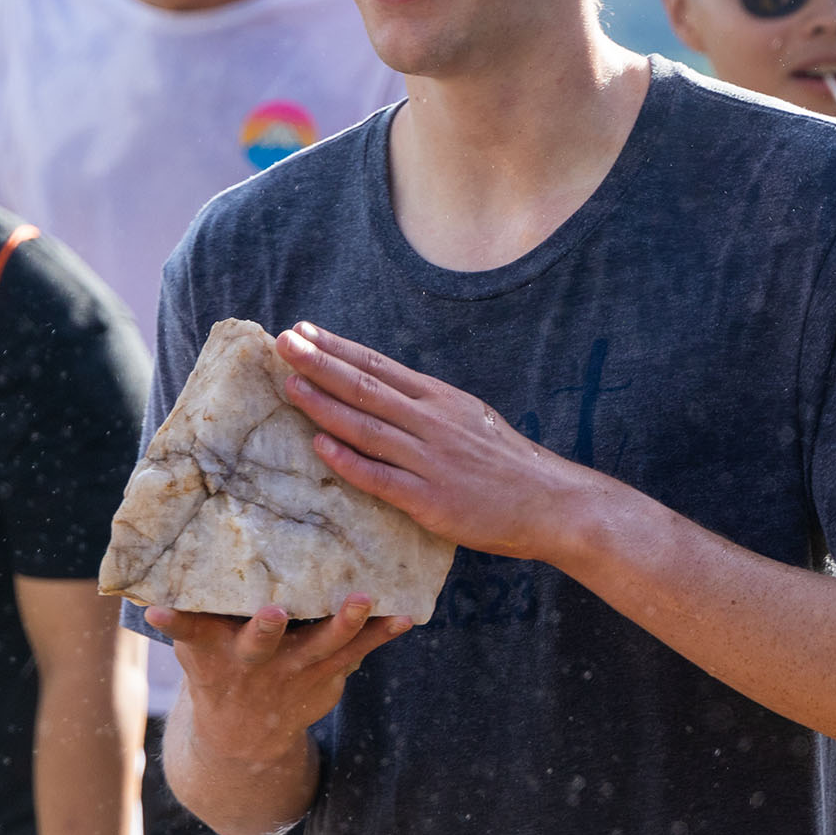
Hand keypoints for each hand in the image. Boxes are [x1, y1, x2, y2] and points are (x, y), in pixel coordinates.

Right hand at [147, 594, 409, 761]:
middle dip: (265, 629)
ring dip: (343, 624)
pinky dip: (381, 635)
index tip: (156, 610)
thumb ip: (199, 609)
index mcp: (213, 650)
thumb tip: (189, 545)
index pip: (188, 631)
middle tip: (273, 612)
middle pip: (259, 644)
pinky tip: (406, 617)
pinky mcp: (327, 676)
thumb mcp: (200, 645)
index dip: (174, 621)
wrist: (243, 736)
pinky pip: (358, 653)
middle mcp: (252, 661)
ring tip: (363, 600)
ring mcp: (292, 672)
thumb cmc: (219, 667)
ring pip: (321, 647)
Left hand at [277, 322, 613, 560]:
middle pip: (367, 388)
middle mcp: (433, 423)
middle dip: (320, 364)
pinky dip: (349, 462)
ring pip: (368, 428)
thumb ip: (429, 409)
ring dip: (326, 405)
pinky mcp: (431, 499)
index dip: (338, 349)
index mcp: (442, 401)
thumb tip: (384, 395)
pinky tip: (321, 446)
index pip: (379, 367)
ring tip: (291, 385)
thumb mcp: (472, 420)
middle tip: (283, 343)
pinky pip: (382, 478)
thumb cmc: (508, 465)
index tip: (303, 332)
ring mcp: (431, 460)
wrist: (552, 503)